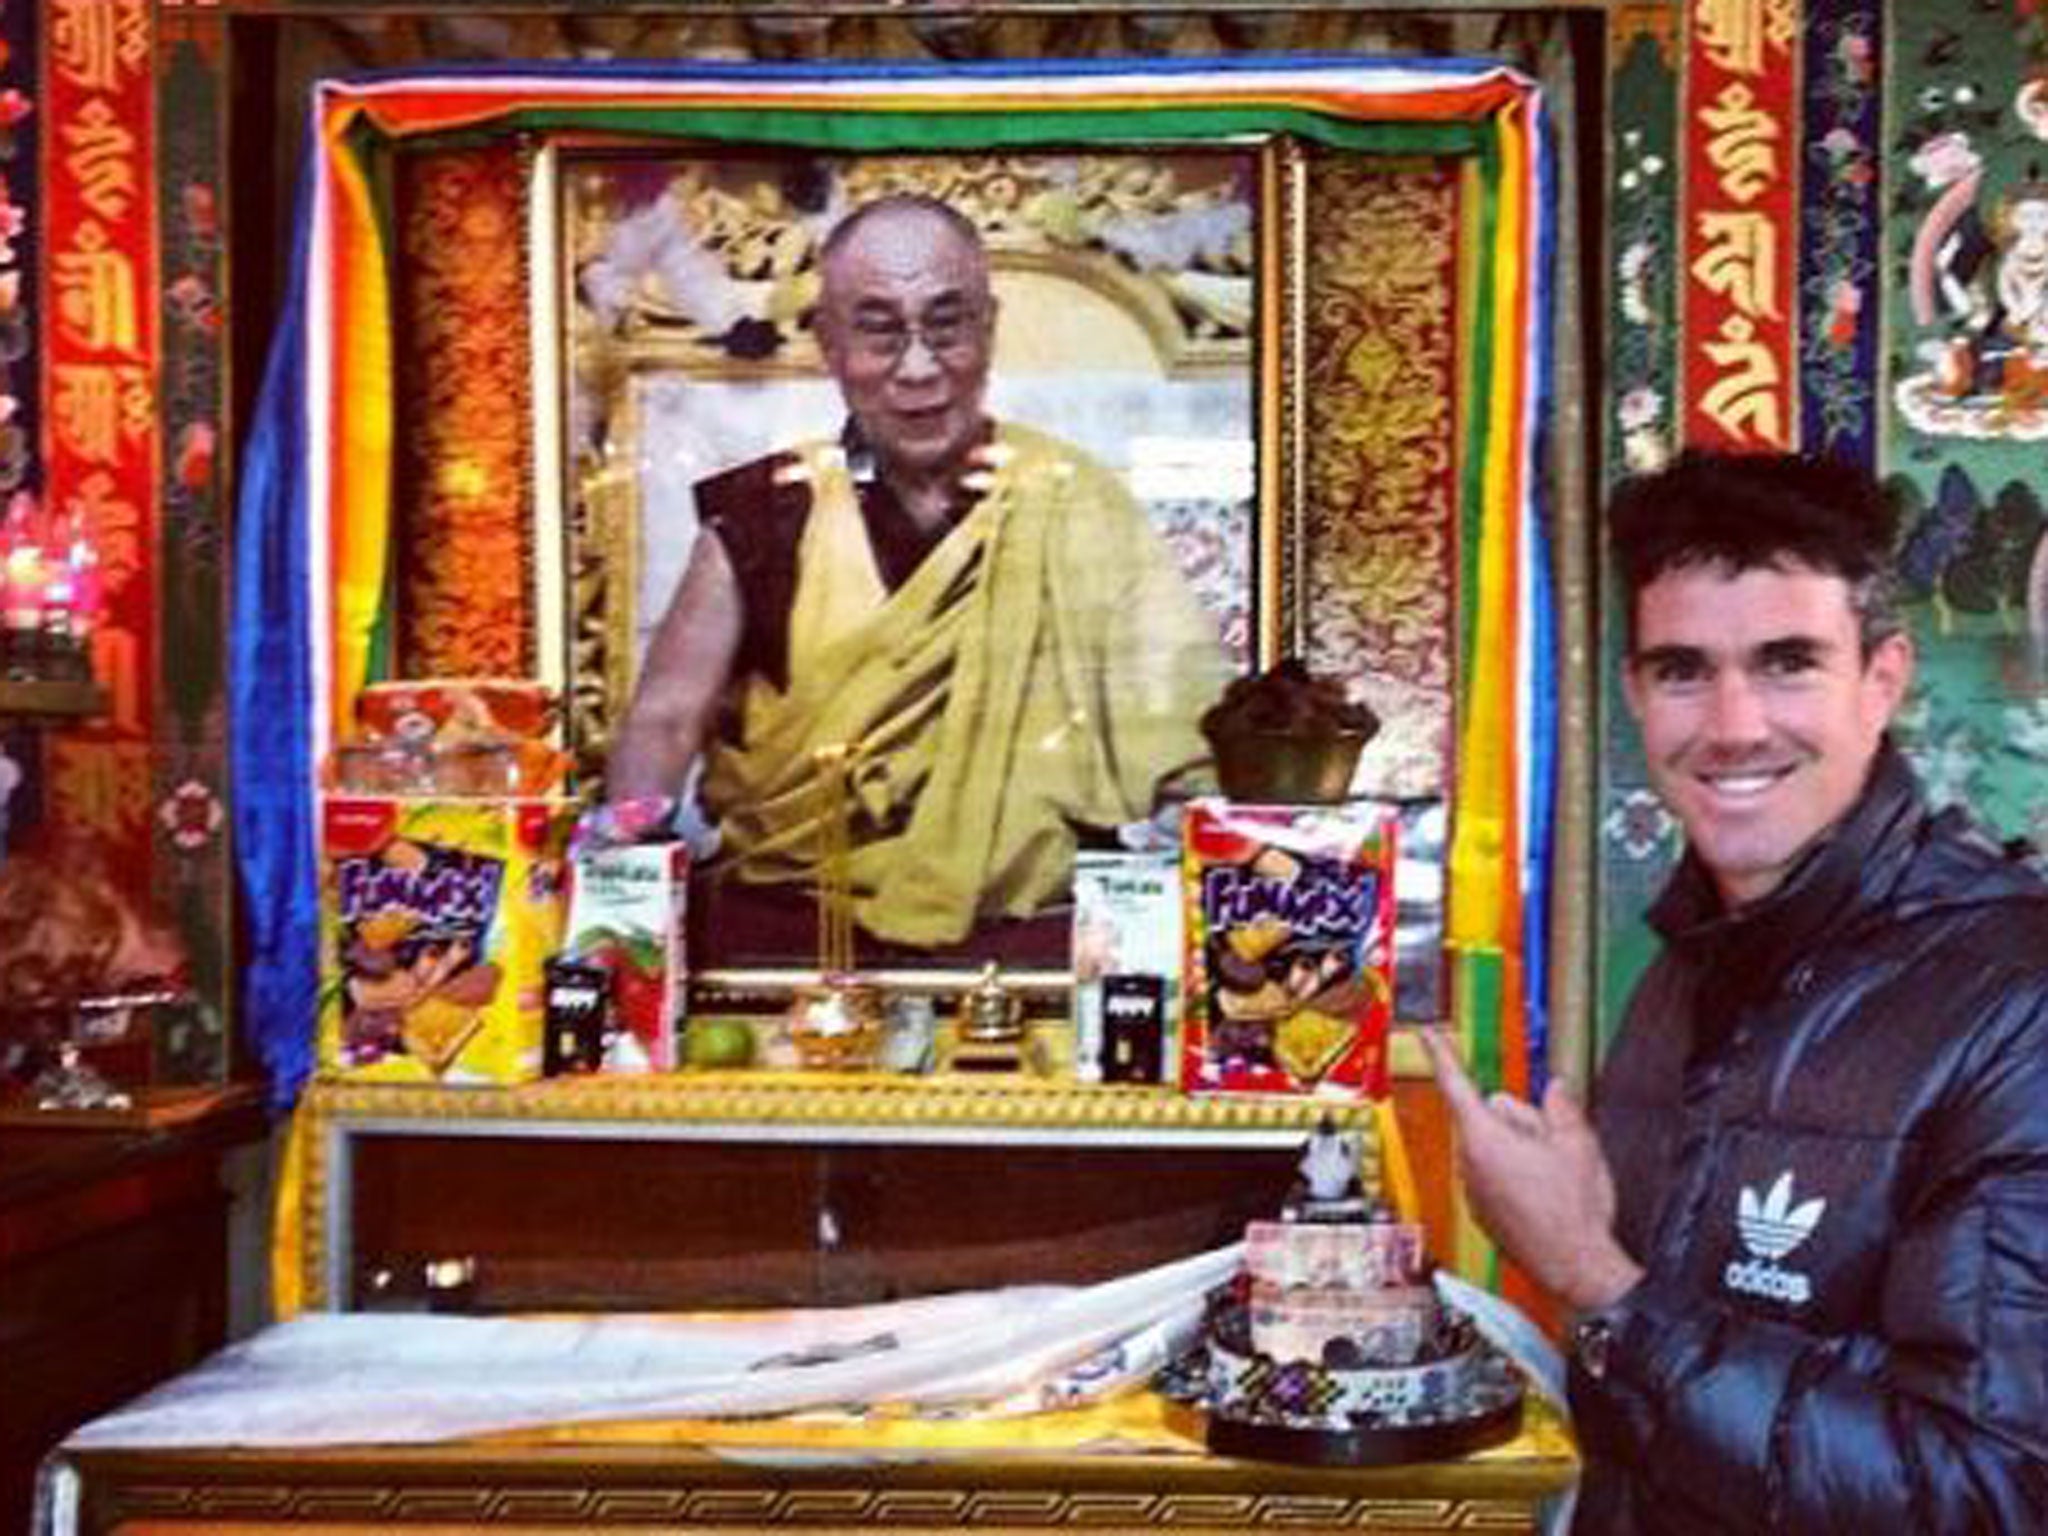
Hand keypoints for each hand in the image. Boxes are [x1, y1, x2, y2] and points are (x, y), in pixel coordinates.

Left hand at [1415, 1027, 1642, 1311]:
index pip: (1458, 1085)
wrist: (1577, 1267)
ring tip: (1554, 1178)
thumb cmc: (1575, 1210)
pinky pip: (1494, 1179)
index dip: (1444, 1056)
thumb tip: (1555, 1088)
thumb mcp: (1578, 1144)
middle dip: (1517, 1121)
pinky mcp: (1482, 1214)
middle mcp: (1469, 1164)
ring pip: (1492, 1150)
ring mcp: (1473, 1192)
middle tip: (1553, 1143)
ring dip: (1517, 1151)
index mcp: (1485, 1138)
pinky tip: (1545, 1198)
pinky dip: (1514, 1179)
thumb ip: (1561, 1108)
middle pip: (1487, 1119)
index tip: (1431, 1036)